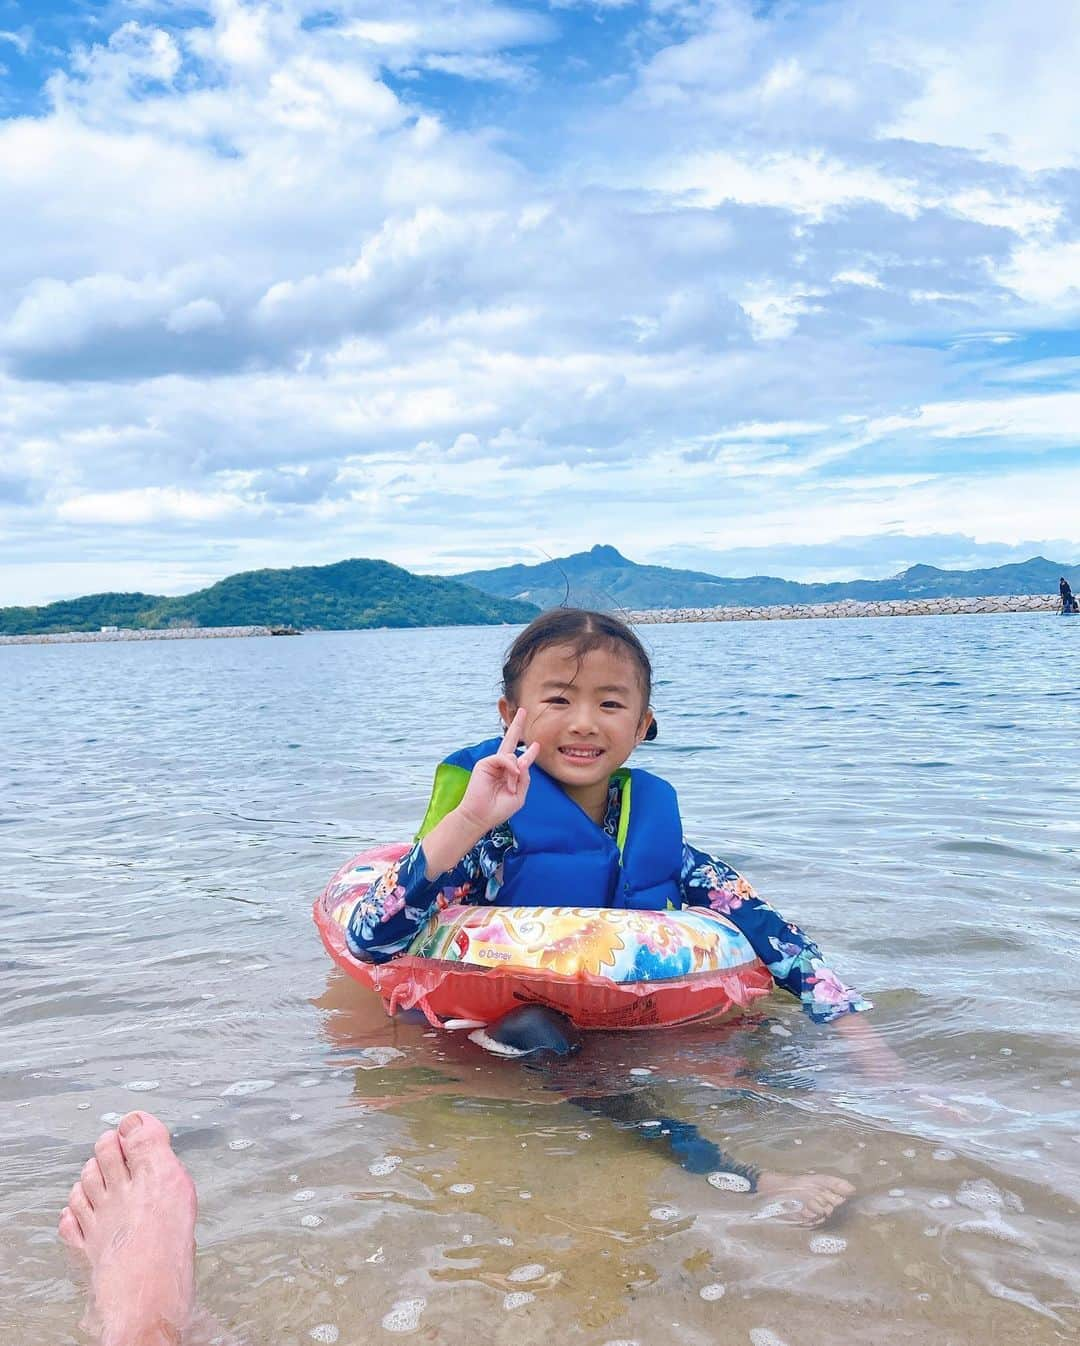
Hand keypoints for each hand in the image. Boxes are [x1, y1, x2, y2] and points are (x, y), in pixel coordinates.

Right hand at [456, 708, 539, 833]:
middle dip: (517, 726)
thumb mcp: (519, 796)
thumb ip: (524, 778)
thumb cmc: (498, 810)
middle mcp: (501, 766)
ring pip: (512, 756)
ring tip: (509, 788)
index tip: (536, 745)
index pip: (521, 759)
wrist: (480, 817)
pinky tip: (510, 778)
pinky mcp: (485, 763)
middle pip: (510, 741)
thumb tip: (522, 761)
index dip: (529, 752)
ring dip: (515, 773)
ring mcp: (492, 763)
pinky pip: (503, 758)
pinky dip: (509, 768)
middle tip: (523, 711)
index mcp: (510, 774)